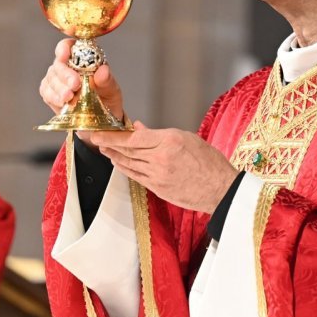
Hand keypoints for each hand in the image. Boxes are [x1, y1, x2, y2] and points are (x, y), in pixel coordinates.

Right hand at [39, 38, 124, 144]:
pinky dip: (53, 97)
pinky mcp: (50, 93)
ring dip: (59, 89)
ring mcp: (56, 80)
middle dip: (65, 75)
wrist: (101, 121)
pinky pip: (46, 92)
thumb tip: (103, 70)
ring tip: (69, 98)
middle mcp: (67, 66)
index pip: (68, 46)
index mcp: (82, 58)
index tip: (65, 55)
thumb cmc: (107, 99)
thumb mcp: (112, 90)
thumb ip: (107, 80)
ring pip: (50, 79)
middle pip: (58, 64)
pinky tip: (62, 103)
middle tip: (74, 85)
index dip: (64, 48)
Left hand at [89, 122, 238, 213]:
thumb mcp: (187, 138)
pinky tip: (117, 163)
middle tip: (96, 138)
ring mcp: (158, 175)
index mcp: (170, 141)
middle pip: (127, 151)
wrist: (220, 188)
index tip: (100, 132)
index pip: (133, 138)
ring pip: (129, 164)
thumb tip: (138, 128)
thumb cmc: (209, 161)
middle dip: (108, 144)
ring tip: (103, 149)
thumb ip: (159, 134)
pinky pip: (135, 176)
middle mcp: (161, 158)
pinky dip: (124, 169)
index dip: (113, 135)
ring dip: (113, 156)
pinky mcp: (158, 188)